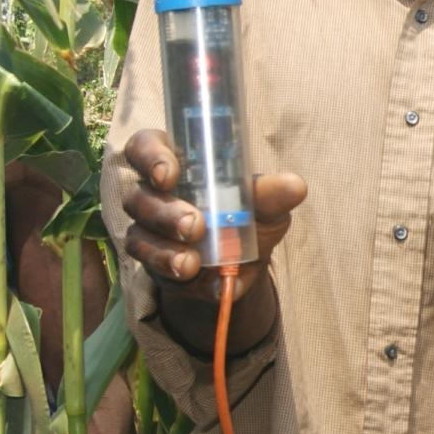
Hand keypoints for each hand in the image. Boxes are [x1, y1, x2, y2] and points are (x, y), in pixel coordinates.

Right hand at [120, 129, 305, 303]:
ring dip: (164, 252)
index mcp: (173, 162)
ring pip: (138, 238)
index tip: (169, 175)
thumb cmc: (248, 212)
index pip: (144, 148)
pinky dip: (182, 280)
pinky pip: (155, 272)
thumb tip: (295, 186)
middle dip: (164, 214)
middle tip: (195, 226)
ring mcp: (147, 231)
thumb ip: (273, 193)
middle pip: (138, 197)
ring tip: (192, 264)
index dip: (150, 158)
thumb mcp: (265, 202)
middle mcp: (151, 194)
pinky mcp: (154, 265)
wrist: (244, 260)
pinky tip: (207, 285)